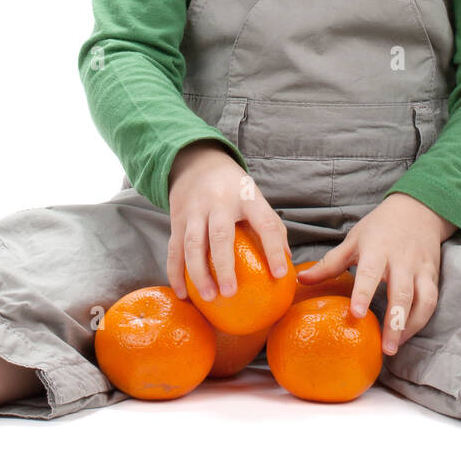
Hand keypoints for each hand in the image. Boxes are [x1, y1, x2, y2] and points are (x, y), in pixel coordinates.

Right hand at [166, 142, 291, 302]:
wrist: (198, 163)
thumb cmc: (236, 190)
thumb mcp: (256, 198)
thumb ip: (272, 227)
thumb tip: (287, 262)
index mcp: (247, 197)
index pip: (264, 223)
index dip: (273, 248)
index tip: (280, 275)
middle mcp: (219, 202)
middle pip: (221, 235)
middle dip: (224, 266)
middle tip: (230, 293)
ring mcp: (195, 210)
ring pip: (193, 244)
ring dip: (198, 273)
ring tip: (208, 298)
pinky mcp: (177, 219)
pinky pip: (174, 249)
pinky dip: (175, 273)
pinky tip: (183, 294)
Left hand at [297, 193, 456, 356]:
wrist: (418, 210)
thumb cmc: (379, 227)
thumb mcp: (353, 240)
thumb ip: (330, 263)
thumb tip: (301, 281)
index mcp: (377, 249)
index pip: (370, 273)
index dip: (364, 294)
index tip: (357, 314)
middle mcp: (401, 260)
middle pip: (401, 293)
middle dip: (394, 322)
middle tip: (386, 349)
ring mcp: (420, 269)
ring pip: (422, 300)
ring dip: (410, 326)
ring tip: (395, 348)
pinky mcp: (433, 276)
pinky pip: (431, 301)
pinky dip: (421, 320)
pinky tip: (406, 335)